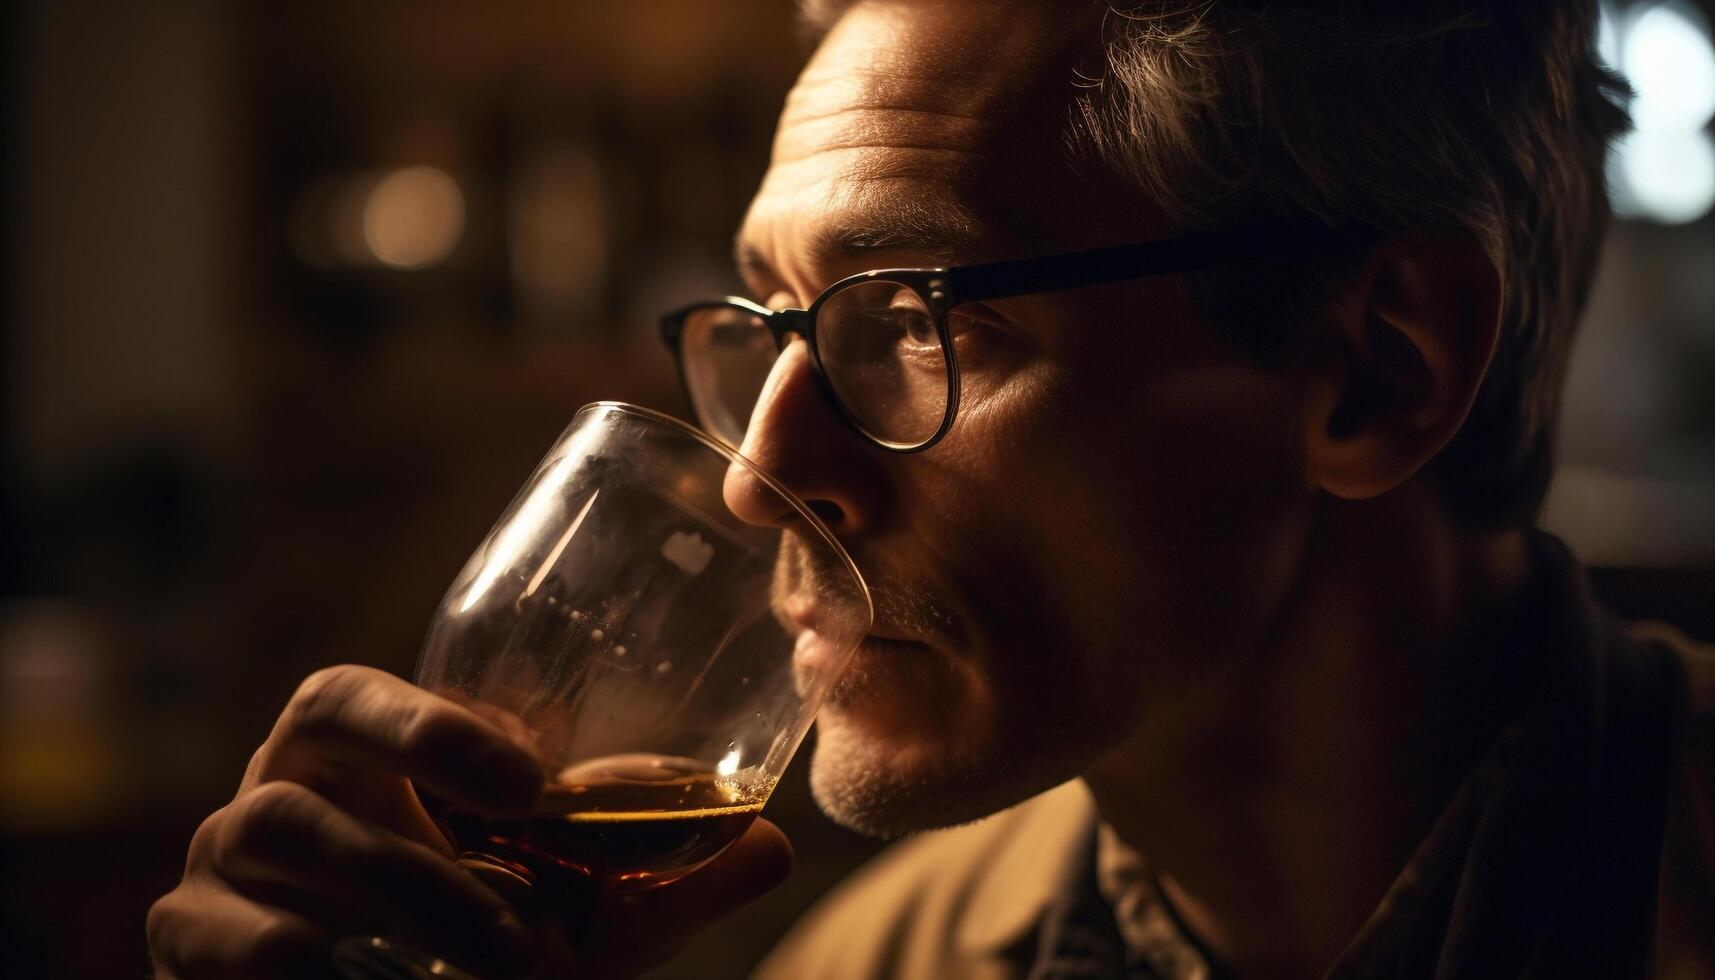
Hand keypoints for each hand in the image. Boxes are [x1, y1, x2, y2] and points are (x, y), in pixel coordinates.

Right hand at [146, 665, 792, 977]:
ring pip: (271, 849)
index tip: (531, 780)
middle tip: (522, 925)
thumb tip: (776, 846)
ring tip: (504, 967)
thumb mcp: (580, 916)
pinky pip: (225, 946)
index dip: (427, 725)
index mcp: (355, 756)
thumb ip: (666, 879)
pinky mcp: (187, 948)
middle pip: (298, 767)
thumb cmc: (476, 944)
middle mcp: (273, 792)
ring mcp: (217, 872)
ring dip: (397, 914)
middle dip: (410, 844)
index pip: (351, 698)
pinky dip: (302, 968)